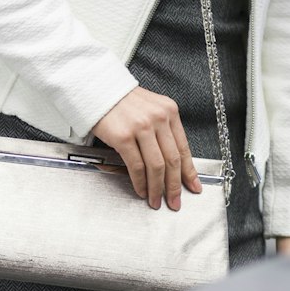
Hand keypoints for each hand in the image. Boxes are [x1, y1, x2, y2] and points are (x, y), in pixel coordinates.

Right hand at [91, 87, 199, 210]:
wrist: (96, 89)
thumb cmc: (120, 101)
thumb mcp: (150, 109)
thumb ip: (162, 129)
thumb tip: (169, 161)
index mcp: (169, 111)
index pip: (184, 147)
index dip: (189, 171)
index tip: (193, 186)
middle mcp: (158, 118)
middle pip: (172, 160)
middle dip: (174, 186)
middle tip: (174, 201)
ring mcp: (141, 127)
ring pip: (156, 166)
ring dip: (157, 188)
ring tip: (156, 200)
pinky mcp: (123, 136)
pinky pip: (137, 166)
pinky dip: (140, 182)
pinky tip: (140, 190)